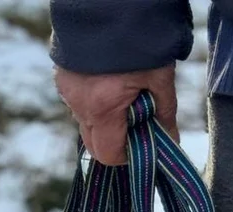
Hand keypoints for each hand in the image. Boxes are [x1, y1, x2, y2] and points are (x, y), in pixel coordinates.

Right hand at [54, 65, 178, 166]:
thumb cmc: (140, 34)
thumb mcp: (160, 76)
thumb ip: (164, 114)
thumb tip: (171, 142)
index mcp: (102, 108)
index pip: (108, 155)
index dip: (127, 155)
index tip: (143, 141)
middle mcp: (78, 103)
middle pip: (94, 141)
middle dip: (116, 137)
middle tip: (136, 116)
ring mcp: (66, 88)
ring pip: (86, 120)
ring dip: (105, 116)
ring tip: (124, 89)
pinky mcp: (62, 73)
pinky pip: (78, 99)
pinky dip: (95, 97)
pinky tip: (109, 76)